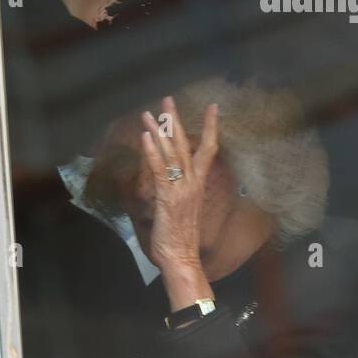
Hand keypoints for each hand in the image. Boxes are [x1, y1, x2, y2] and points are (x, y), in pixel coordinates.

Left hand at [139, 96, 218, 272]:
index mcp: (198, 185)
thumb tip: (166, 181)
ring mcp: (181, 190)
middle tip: (167, 99)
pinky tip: (145, 138)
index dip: (211, 128)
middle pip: (186, 145)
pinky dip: (152, 153)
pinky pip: (160, 171)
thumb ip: (175, 191)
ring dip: (159, 133)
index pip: (208, 150)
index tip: (213, 107)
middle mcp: (192, 184)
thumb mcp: (180, 209)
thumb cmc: (180, 238)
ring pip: (171, 154)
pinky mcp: (168, 198)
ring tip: (149, 114)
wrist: (182, 258)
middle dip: (176, 121)